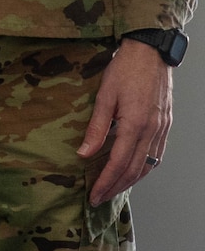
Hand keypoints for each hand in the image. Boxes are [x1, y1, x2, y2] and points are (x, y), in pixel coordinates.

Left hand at [80, 38, 174, 204]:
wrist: (151, 52)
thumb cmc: (124, 69)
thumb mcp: (104, 96)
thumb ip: (96, 128)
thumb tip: (84, 154)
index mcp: (134, 125)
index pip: (118, 164)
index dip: (105, 182)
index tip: (93, 196)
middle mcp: (151, 131)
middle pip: (134, 170)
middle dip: (117, 187)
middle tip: (100, 198)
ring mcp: (161, 128)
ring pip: (148, 165)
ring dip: (131, 180)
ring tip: (114, 189)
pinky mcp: (165, 124)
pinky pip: (156, 154)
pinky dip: (144, 167)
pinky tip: (133, 170)